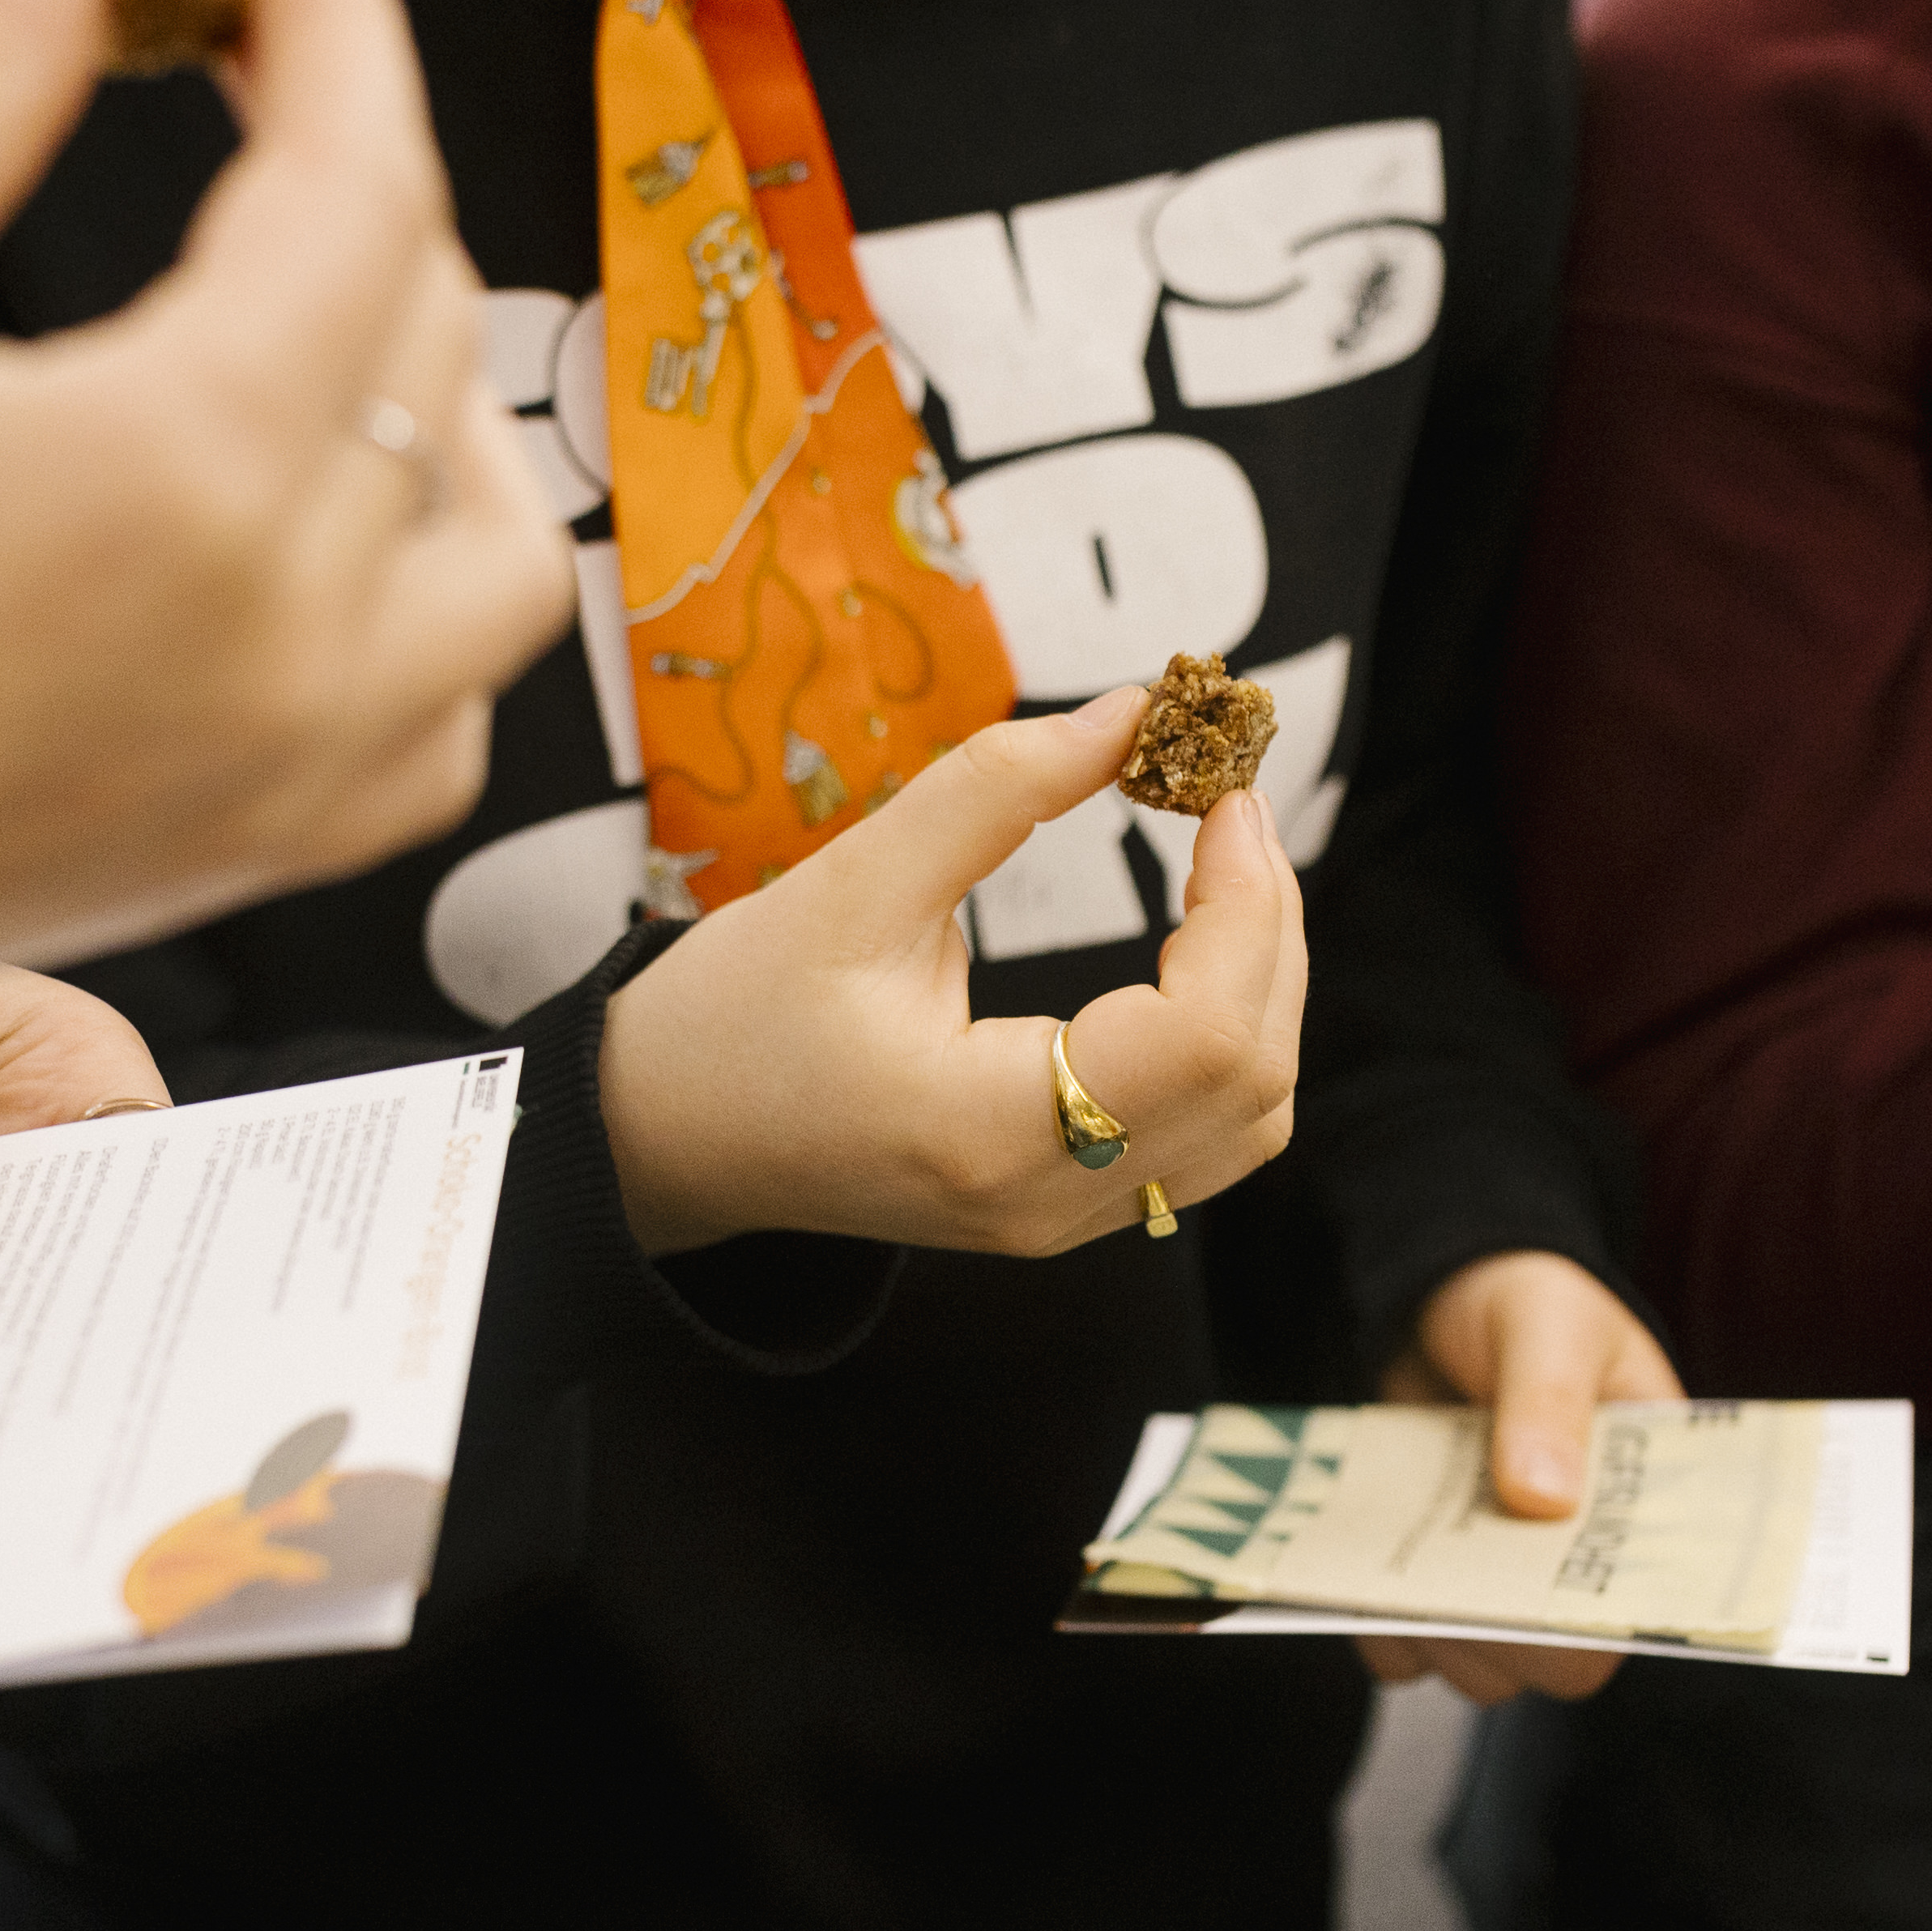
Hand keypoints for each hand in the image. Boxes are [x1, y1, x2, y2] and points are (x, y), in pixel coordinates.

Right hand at [0, 0, 569, 1287]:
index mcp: (186, 474)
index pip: (356, 190)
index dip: (337, 23)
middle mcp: (289, 645)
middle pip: (428, 347)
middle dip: (358, 174)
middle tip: (243, 66)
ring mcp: (281, 778)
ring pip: (492, 559)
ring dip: (439, 401)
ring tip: (305, 296)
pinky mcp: (233, 863)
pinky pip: (436, 727)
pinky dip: (425, 611)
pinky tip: (312, 530)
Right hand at [599, 686, 1304, 1255]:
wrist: (663, 1140)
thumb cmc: (734, 1016)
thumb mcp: (850, 885)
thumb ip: (995, 792)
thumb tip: (1128, 711)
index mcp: (989, 1130)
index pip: (1204, 1036)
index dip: (1246, 902)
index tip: (1222, 789)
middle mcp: (1046, 1199)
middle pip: (1251, 1078)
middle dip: (1268, 925)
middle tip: (1230, 801)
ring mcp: (1062, 1218)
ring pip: (1248, 1117)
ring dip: (1263, 981)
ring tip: (1224, 860)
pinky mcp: (1063, 1206)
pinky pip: (1206, 1135)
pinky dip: (1230, 1031)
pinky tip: (1198, 940)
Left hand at [1359, 1249, 1682, 1706]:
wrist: (1443, 1295)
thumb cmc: (1525, 1301)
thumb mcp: (1546, 1328)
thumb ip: (1547, 1401)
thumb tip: (1544, 1499)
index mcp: (1651, 1500)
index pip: (1651, 1602)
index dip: (1604, 1622)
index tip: (1541, 1604)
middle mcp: (1585, 1557)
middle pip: (1563, 1660)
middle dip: (1509, 1643)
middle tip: (1454, 1592)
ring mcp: (1508, 1574)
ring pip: (1487, 1668)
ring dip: (1440, 1643)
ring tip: (1397, 1582)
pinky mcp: (1438, 1579)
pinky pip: (1410, 1647)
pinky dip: (1380, 1633)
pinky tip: (1352, 1585)